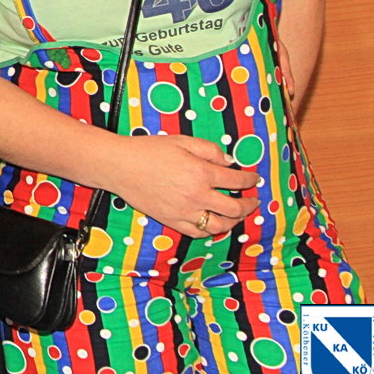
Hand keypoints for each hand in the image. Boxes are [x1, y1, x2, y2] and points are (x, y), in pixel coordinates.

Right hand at [105, 134, 261, 238]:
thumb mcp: (182, 141)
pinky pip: (199, 232)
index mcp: (201, 173)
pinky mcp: (172, 220)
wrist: (119, 166)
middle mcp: (197, 195)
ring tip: (237, 215)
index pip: (237, 180)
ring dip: (234, 221)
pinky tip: (214, 223)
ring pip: (220, 225)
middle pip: (235, 208)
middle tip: (252, 200)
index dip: (250, 180)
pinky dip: (211, 230)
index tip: (254, 179)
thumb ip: (210, 150)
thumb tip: (229, 163)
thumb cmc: (148, 150)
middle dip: (249, 204)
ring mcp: (185, 211)